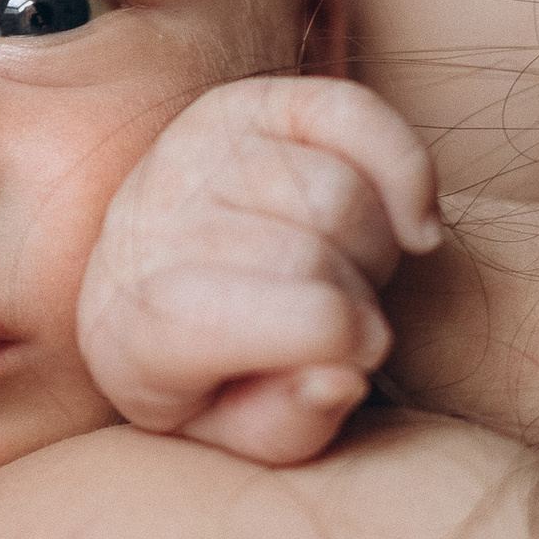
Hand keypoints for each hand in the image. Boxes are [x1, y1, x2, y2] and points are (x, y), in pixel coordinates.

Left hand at [77, 75, 441, 464]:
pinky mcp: (241, 104)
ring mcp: (188, 153)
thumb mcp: (244, 434)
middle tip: (341, 324)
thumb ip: (286, 426)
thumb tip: (336, 377)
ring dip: (374, 246)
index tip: (358, 357)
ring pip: (339, 192)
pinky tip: (408, 221)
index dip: (334, 339)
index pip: (241, 314)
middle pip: (311, 249)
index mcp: (131, 330)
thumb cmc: (226, 379)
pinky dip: (405, 168)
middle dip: (358, 298)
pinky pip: (352, 113)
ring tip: (341, 276)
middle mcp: (142, 228)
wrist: (183, 294)